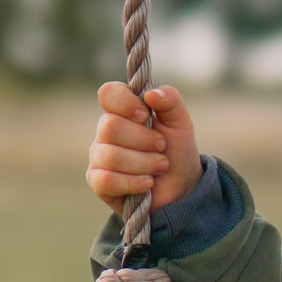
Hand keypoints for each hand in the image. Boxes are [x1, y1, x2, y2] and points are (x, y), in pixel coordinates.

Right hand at [87, 84, 201, 213]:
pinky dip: (134, 183)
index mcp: (122, 111)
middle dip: (144, 140)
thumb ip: (170, 101)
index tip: (146, 116)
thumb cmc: (177, 151)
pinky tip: (148, 183)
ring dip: (145, 163)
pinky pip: (107, 180)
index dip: (126, 103)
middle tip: (162, 147)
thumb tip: (151, 94)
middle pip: (110, 127)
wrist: (182, 187)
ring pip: (111, 156)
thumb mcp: (180, 123)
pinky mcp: (98, 182)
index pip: (108, 94)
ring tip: (161, 166)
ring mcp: (99, 156)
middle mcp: (105, 131)